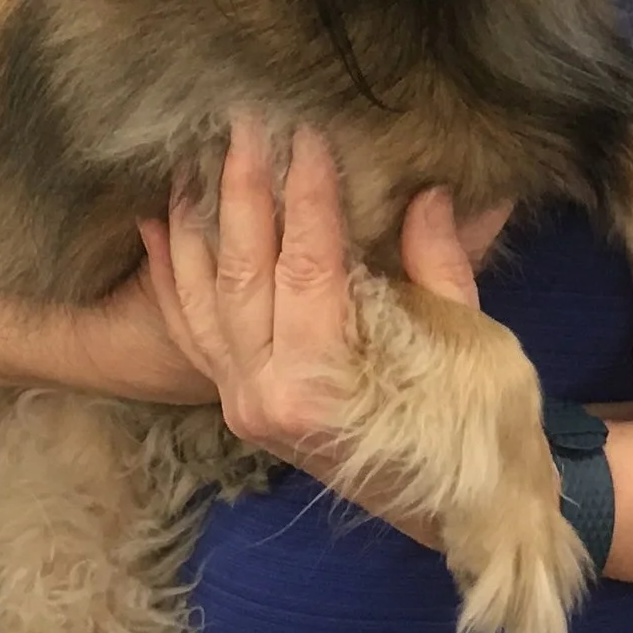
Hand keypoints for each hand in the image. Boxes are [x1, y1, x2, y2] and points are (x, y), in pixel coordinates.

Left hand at [138, 119, 510, 521]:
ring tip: (195, 157)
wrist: (454, 512)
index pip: (307, 260)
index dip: (309, 191)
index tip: (309, 130)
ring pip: (200, 296)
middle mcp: (263, 391)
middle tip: (244, 121)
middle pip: (241, 268)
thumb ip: (439, 263)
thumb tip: (424, 192)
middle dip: (242, 187)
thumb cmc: (472, 427)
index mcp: (321, 378)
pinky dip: (170, 277)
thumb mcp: (468, 340)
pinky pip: (189, 332)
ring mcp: (240, 400)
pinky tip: (160, 226)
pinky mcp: (235, 403)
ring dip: (195, 221)